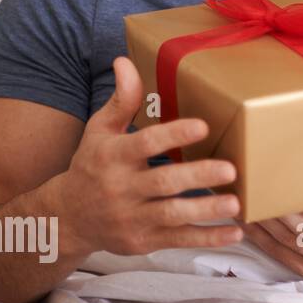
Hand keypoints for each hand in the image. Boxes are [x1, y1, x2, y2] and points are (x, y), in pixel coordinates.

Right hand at [53, 57, 243, 256]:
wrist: (67, 218)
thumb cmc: (92, 166)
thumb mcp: (100, 131)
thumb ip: (120, 100)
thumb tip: (124, 61)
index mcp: (113, 157)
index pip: (145, 144)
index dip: (173, 135)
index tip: (203, 126)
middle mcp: (121, 188)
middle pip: (162, 182)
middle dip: (197, 176)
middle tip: (230, 169)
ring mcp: (132, 218)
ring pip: (171, 215)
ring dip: (205, 210)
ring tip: (235, 203)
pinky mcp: (143, 241)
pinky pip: (178, 240)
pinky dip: (206, 238)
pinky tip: (234, 234)